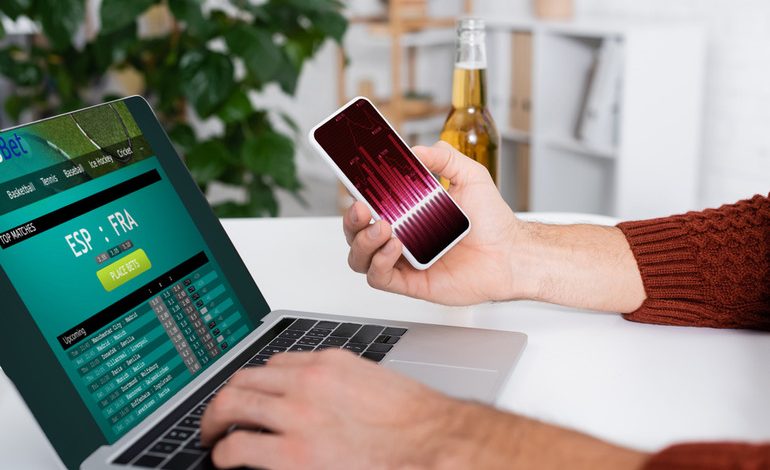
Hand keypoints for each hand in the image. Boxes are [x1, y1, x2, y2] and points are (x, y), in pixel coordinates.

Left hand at [200, 350, 464, 468]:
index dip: (258, 382)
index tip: (253, 393)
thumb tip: (325, 401)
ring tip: (211, 435)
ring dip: (214, 421)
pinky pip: (239, 446)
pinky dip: (223, 452)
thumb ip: (343, 384)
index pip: (276, 363)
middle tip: (218, 414)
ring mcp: (297, 415)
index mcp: (329, 363)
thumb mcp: (375, 384)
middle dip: (224, 398)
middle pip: (245, 379)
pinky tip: (223, 457)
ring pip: (232, 404)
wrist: (434, 443)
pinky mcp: (293, 452)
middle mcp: (307, 382)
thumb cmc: (416, 421)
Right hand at [343, 141, 523, 305]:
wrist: (512, 254)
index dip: (356, 196)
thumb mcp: (471, 176)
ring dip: (362, 241)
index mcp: (408, 212)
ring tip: (382, 228)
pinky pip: (380, 277)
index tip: (353, 184)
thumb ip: (445, 158)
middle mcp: (402, 236)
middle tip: (362, 208)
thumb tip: (418, 150)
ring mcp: (405, 260)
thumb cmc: (493, 222)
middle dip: (351, 220)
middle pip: (357, 232)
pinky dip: (380, 262)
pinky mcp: (411, 282)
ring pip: (361, 258)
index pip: (371, 204)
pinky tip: (395, 247)